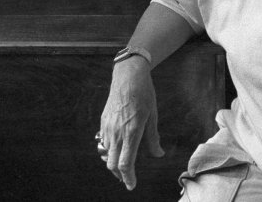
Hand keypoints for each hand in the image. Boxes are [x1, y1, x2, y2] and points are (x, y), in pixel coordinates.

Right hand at [98, 57, 164, 189]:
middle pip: (112, 164)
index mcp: (132, 132)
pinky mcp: (103, 122)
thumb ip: (153, 138)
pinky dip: (109, 150)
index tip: (131, 185)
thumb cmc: (144, 94)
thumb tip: (158, 154)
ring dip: (113, 162)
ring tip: (122, 165)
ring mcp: (107, 127)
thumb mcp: (153, 116)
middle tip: (127, 178)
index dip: (128, 177)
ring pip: (106, 154)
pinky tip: (116, 148)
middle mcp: (116, 133)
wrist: (127, 76)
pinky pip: (103, 142)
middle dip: (119, 175)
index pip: (126, 163)